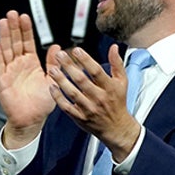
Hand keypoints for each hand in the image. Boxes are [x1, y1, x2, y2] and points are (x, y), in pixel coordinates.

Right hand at [0, 12, 55, 147]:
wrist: (32, 119)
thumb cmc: (42, 103)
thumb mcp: (53, 80)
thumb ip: (53, 63)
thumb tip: (57, 47)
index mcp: (31, 63)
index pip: (27, 42)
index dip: (26, 30)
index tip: (24, 17)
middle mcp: (19, 65)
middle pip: (15, 42)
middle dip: (14, 28)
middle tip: (12, 13)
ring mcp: (9, 71)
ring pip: (6, 49)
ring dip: (4, 35)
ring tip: (3, 21)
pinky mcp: (2, 80)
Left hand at [47, 45, 140, 160]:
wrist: (116, 127)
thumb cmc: (118, 102)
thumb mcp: (122, 82)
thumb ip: (117, 63)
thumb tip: (113, 47)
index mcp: (109, 87)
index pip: (96, 71)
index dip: (86, 60)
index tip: (76, 50)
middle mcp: (99, 98)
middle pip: (81, 80)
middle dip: (69, 66)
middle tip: (59, 55)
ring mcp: (89, 108)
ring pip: (72, 93)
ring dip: (61, 80)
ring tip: (52, 69)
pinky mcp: (80, 117)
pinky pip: (66, 107)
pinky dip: (58, 97)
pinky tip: (52, 87)